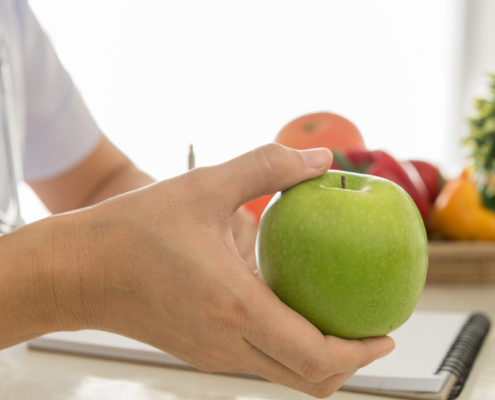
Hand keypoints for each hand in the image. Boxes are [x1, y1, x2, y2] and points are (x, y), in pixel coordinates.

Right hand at [14, 144, 393, 397]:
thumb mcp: (205, 186)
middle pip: (307, 380)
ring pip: (283, 375)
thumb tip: (321, 160)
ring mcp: (212, 354)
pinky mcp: (201, 352)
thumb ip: (267, 167)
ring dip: (319, 356)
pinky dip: (287, 347)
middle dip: (349, 362)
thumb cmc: (133, 230)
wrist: (80, 270)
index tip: (385, 332)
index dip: (359, 353)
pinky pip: (258, 360)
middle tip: (368, 327)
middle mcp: (226, 343)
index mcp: (233, 307)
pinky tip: (287, 309)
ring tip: (336, 317)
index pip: (315, 357)